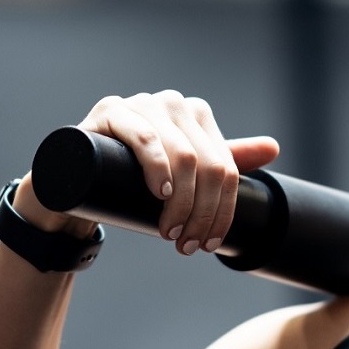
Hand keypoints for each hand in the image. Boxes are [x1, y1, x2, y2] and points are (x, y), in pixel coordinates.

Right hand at [16, 90, 279, 254]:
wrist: (74, 185)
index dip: (222, 211)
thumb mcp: (184, 174)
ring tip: (170, 231)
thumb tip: (274, 147)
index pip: (226, 167)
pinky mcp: (109, 111)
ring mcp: (141, 103)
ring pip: (182, 154)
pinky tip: (160, 191)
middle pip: (207, 164)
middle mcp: (174, 104)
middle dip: (201, 212)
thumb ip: (225, 158)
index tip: (208, 244)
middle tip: (185, 245)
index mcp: (196, 115)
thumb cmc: (133, 181)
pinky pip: (142, 133)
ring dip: (182, 201)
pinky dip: (157, 165)